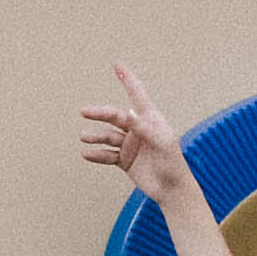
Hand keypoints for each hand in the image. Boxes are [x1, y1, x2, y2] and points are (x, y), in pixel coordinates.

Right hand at [75, 59, 186, 201]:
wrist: (172, 190)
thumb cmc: (173, 163)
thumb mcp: (162, 142)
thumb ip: (145, 127)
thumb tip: (128, 113)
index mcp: (150, 120)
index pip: (138, 95)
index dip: (128, 80)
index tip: (118, 65)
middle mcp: (138, 129)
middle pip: (115, 116)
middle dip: (100, 113)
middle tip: (85, 112)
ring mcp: (130, 145)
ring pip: (108, 136)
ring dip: (95, 137)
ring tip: (84, 137)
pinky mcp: (124, 160)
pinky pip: (107, 154)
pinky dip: (96, 154)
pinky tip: (86, 154)